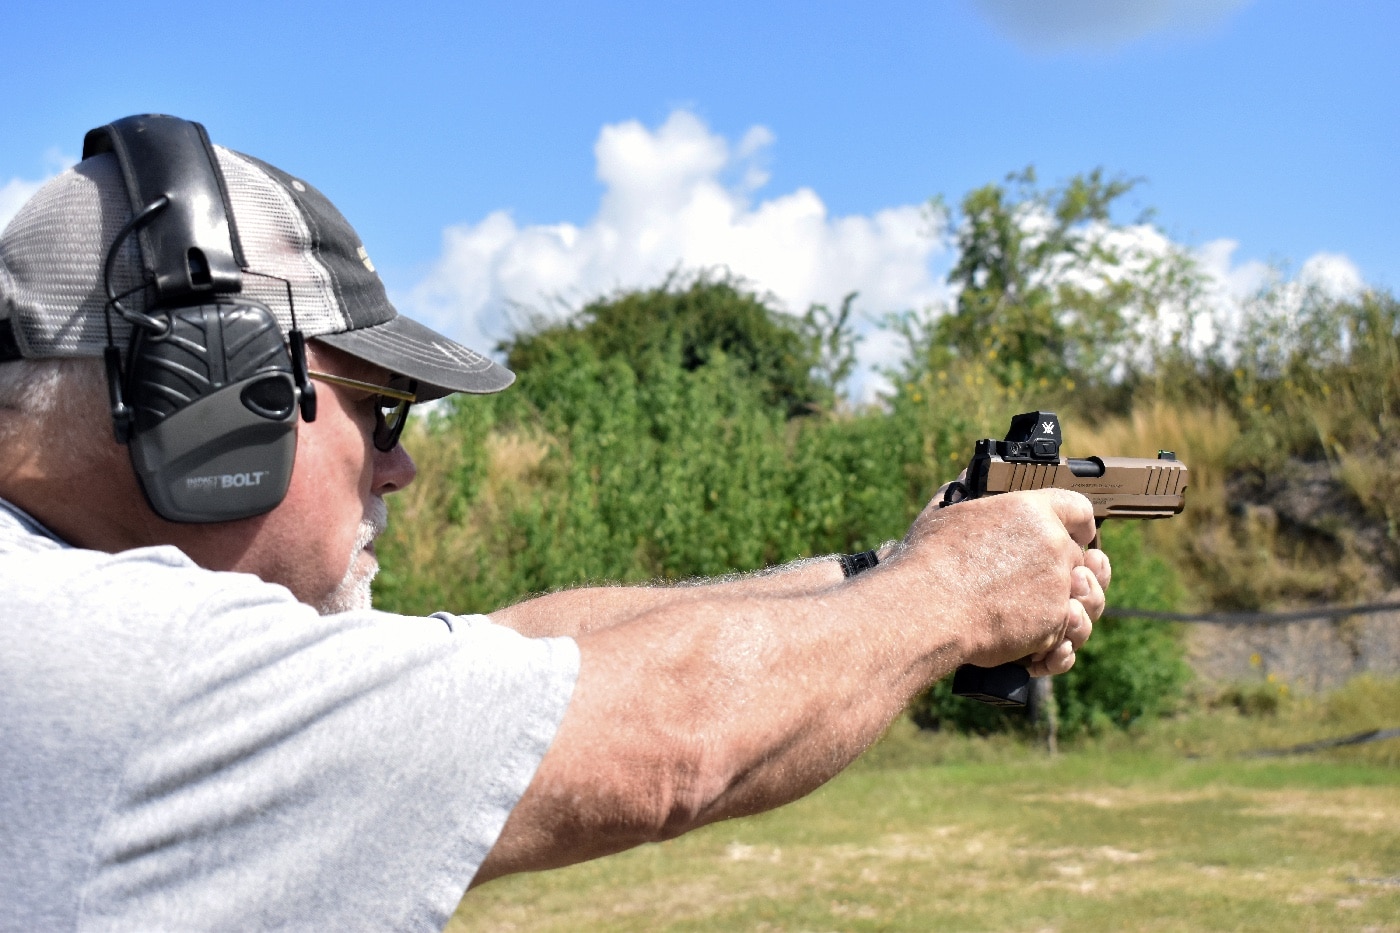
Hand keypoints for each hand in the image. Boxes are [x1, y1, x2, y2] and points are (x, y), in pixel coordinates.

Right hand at [900, 487, 1107, 674]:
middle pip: (1078, 558)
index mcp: (1031, 511)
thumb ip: (967, 491)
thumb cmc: (929, 561)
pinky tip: (1038, 647)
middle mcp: (1053, 545)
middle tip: (1038, 585)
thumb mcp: (944, 512)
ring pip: (1083, 599)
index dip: (1081, 524)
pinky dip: (1053, 644)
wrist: (928, 609)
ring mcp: (1058, 586)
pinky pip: (1067, 635)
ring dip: (1069, 608)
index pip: (1078, 509)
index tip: (1081, 534)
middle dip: (1064, 572)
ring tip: (1044, 616)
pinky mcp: (1054, 624)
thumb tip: (969, 477)